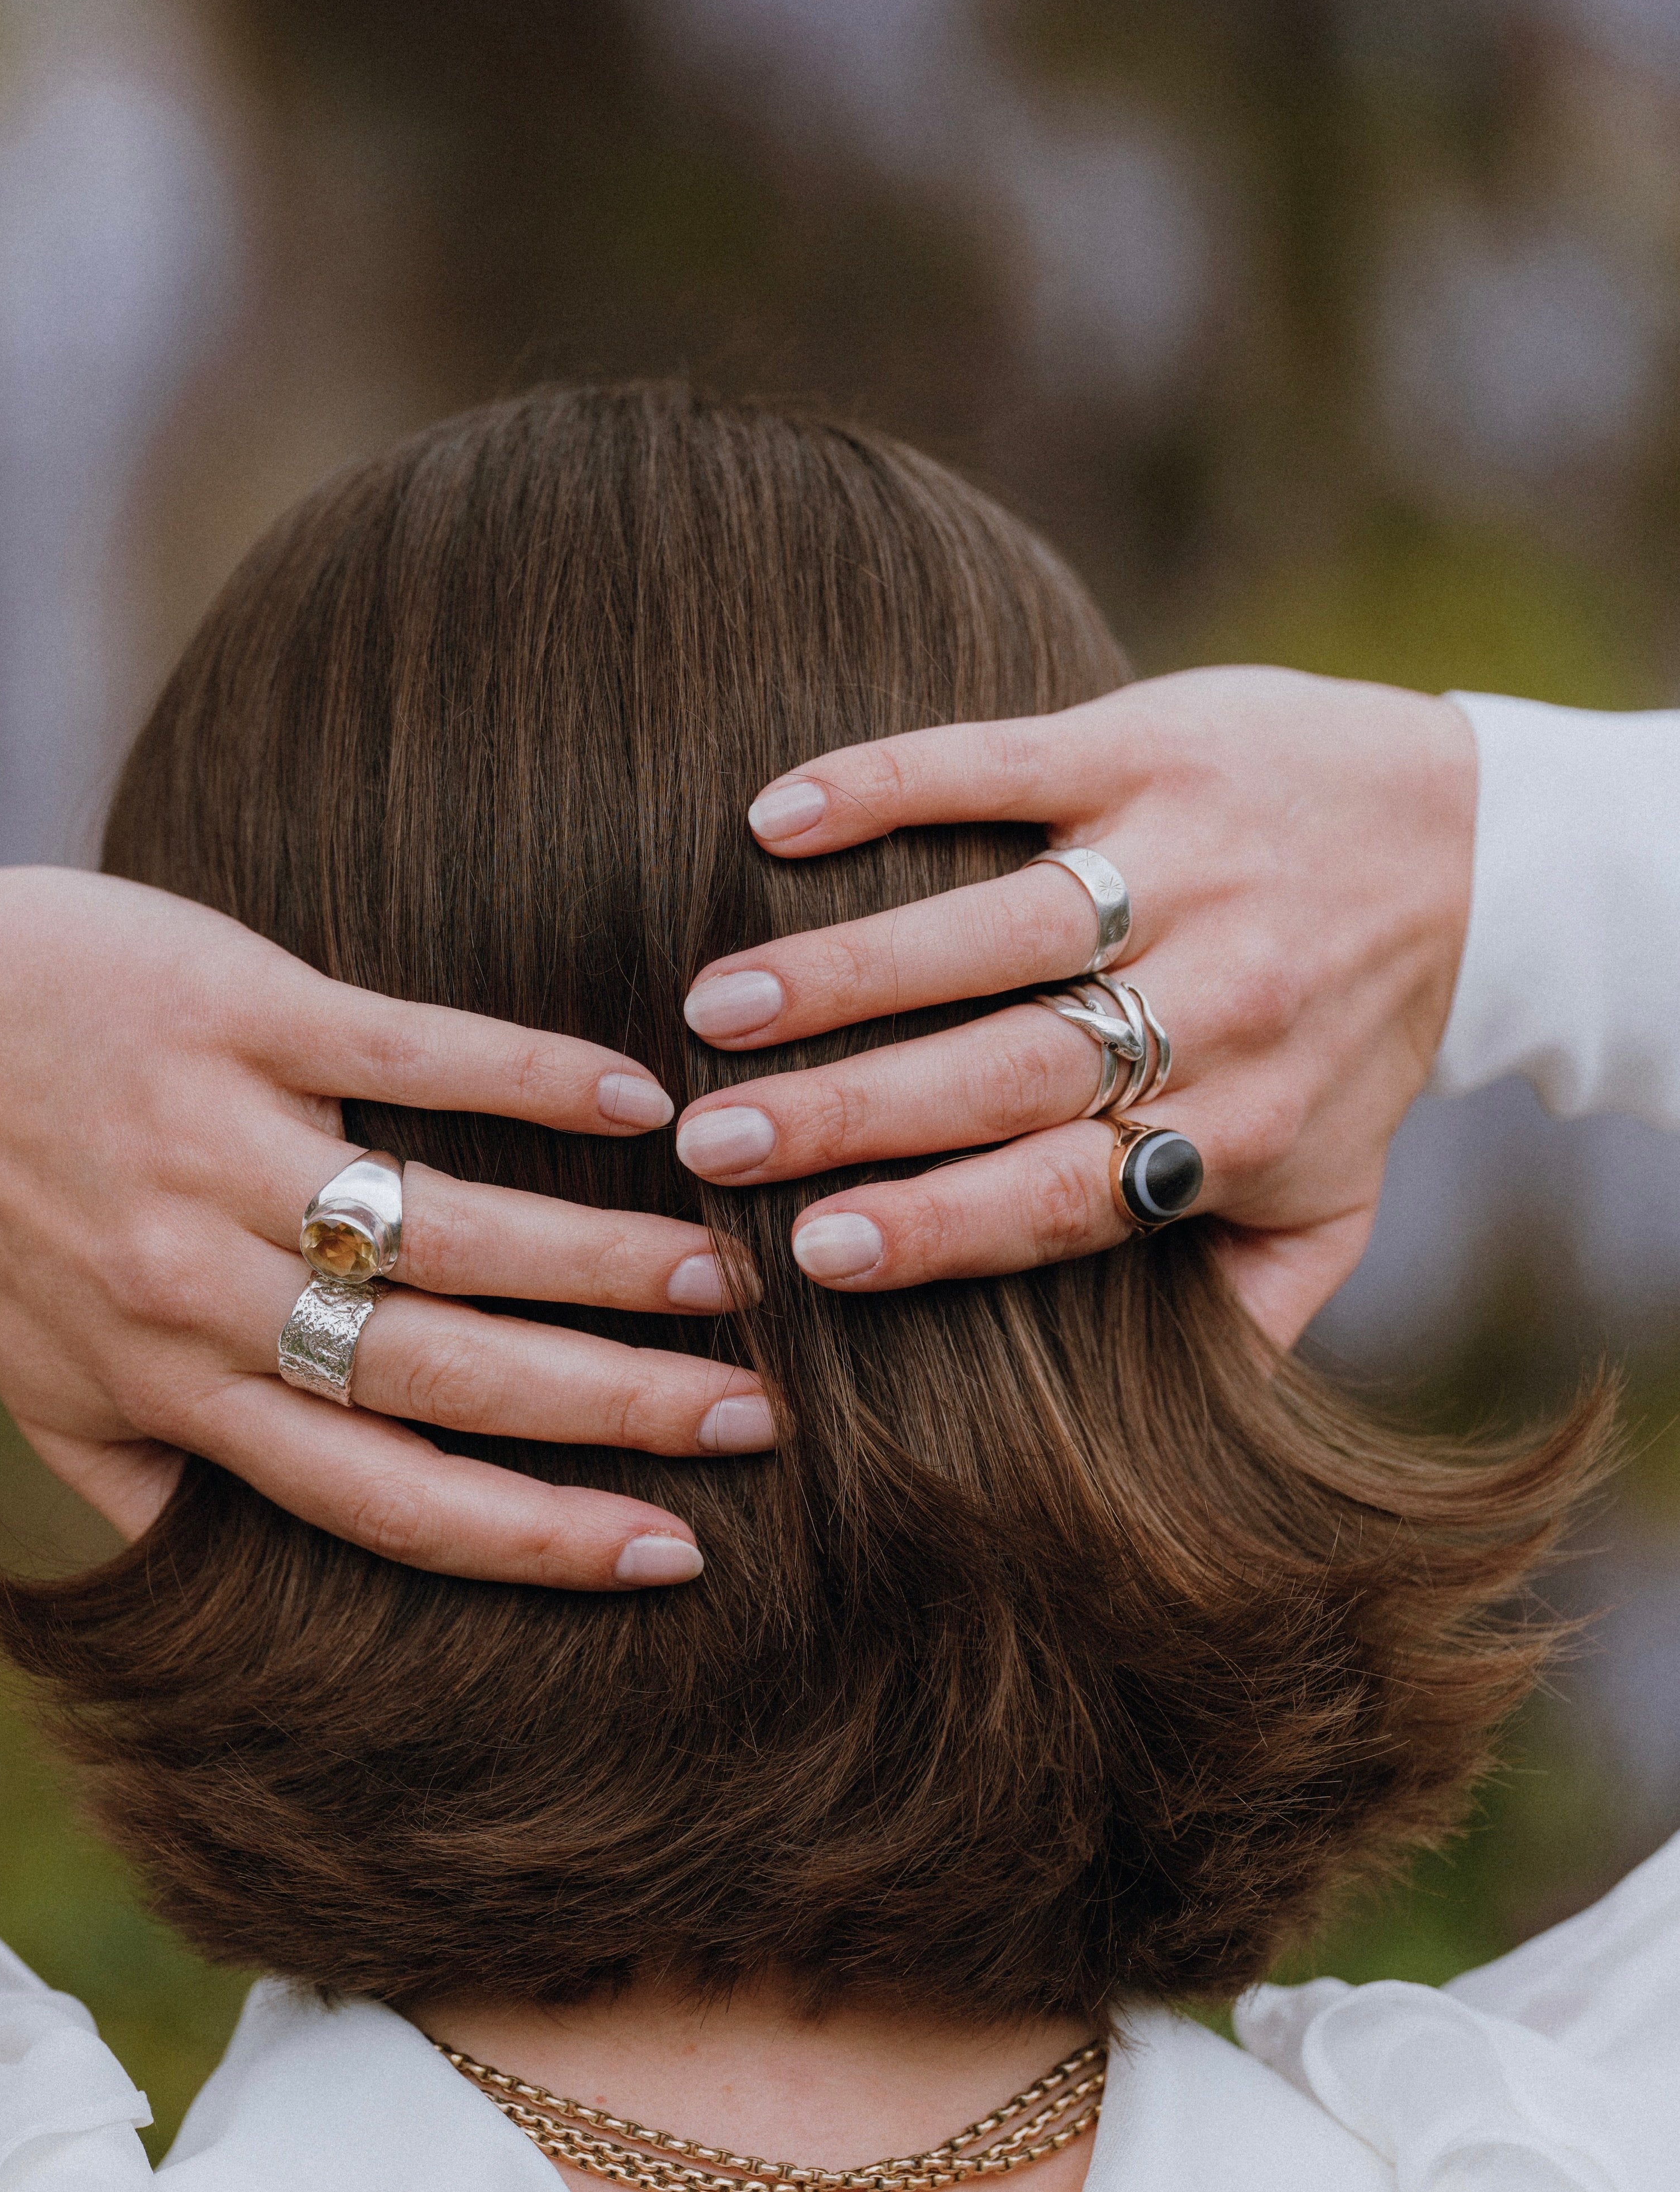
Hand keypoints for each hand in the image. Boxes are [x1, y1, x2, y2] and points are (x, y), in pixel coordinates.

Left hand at [0, 868, 762, 1587]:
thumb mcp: (56, 1394)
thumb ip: (162, 1492)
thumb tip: (269, 1606)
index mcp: (179, 1390)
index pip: (388, 1494)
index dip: (537, 1535)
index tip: (671, 1552)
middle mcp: (202, 1288)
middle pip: (446, 1370)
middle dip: (617, 1403)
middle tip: (755, 1413)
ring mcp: (219, 1143)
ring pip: (446, 1226)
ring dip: (602, 1257)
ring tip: (724, 1274)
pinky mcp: (232, 1009)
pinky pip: (406, 1052)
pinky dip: (529, 1080)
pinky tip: (637, 1103)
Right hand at [672, 669, 1477, 1344]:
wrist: (1480, 845)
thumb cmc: (1361, 1039)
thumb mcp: (1333, 1195)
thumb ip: (1245, 1303)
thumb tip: (1152, 1445)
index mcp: (1232, 1125)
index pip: (1059, 1192)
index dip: (934, 1224)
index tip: (807, 1250)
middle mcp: (1212, 998)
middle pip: (1005, 1068)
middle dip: (847, 1109)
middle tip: (710, 1140)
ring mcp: (1180, 863)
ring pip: (994, 926)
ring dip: (844, 967)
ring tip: (715, 1007)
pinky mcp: (1150, 746)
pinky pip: (1003, 765)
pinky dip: (888, 786)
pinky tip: (778, 817)